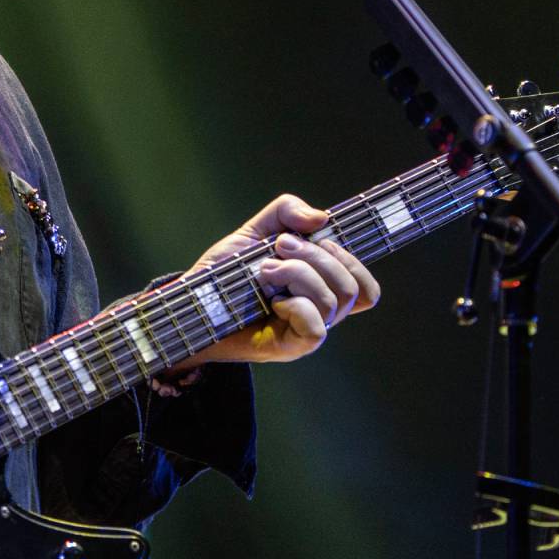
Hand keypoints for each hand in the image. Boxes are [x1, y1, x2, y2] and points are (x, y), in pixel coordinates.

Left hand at [178, 193, 380, 366]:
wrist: (192, 303)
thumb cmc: (225, 273)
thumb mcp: (255, 231)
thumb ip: (286, 212)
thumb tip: (321, 218)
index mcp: (321, 288)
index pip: (366, 287)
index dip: (352, 259)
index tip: (319, 236)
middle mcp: (321, 312)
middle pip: (351, 286)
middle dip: (316, 256)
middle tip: (279, 247)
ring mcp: (308, 331)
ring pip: (334, 301)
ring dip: (299, 274)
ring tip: (265, 269)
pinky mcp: (291, 347)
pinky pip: (318, 327)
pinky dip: (297, 306)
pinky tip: (274, 301)